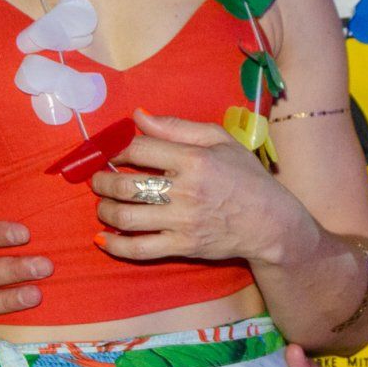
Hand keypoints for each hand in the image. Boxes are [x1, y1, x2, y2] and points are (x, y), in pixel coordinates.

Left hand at [91, 110, 312, 266]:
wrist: (270, 222)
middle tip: (97, 179)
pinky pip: (139, 249)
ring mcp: (182, 223)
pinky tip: (103, 238)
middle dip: (102, 181)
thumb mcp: (220, 140)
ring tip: (103, 204)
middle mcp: (185, 191)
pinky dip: (115, 245)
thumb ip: (177, 127)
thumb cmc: (245, 176)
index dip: (115, 149)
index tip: (110, 153)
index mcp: (194, 160)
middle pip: (125, 185)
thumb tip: (138, 117)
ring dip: (104, 209)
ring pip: (126, 218)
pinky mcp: (182, 247)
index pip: (139, 150)